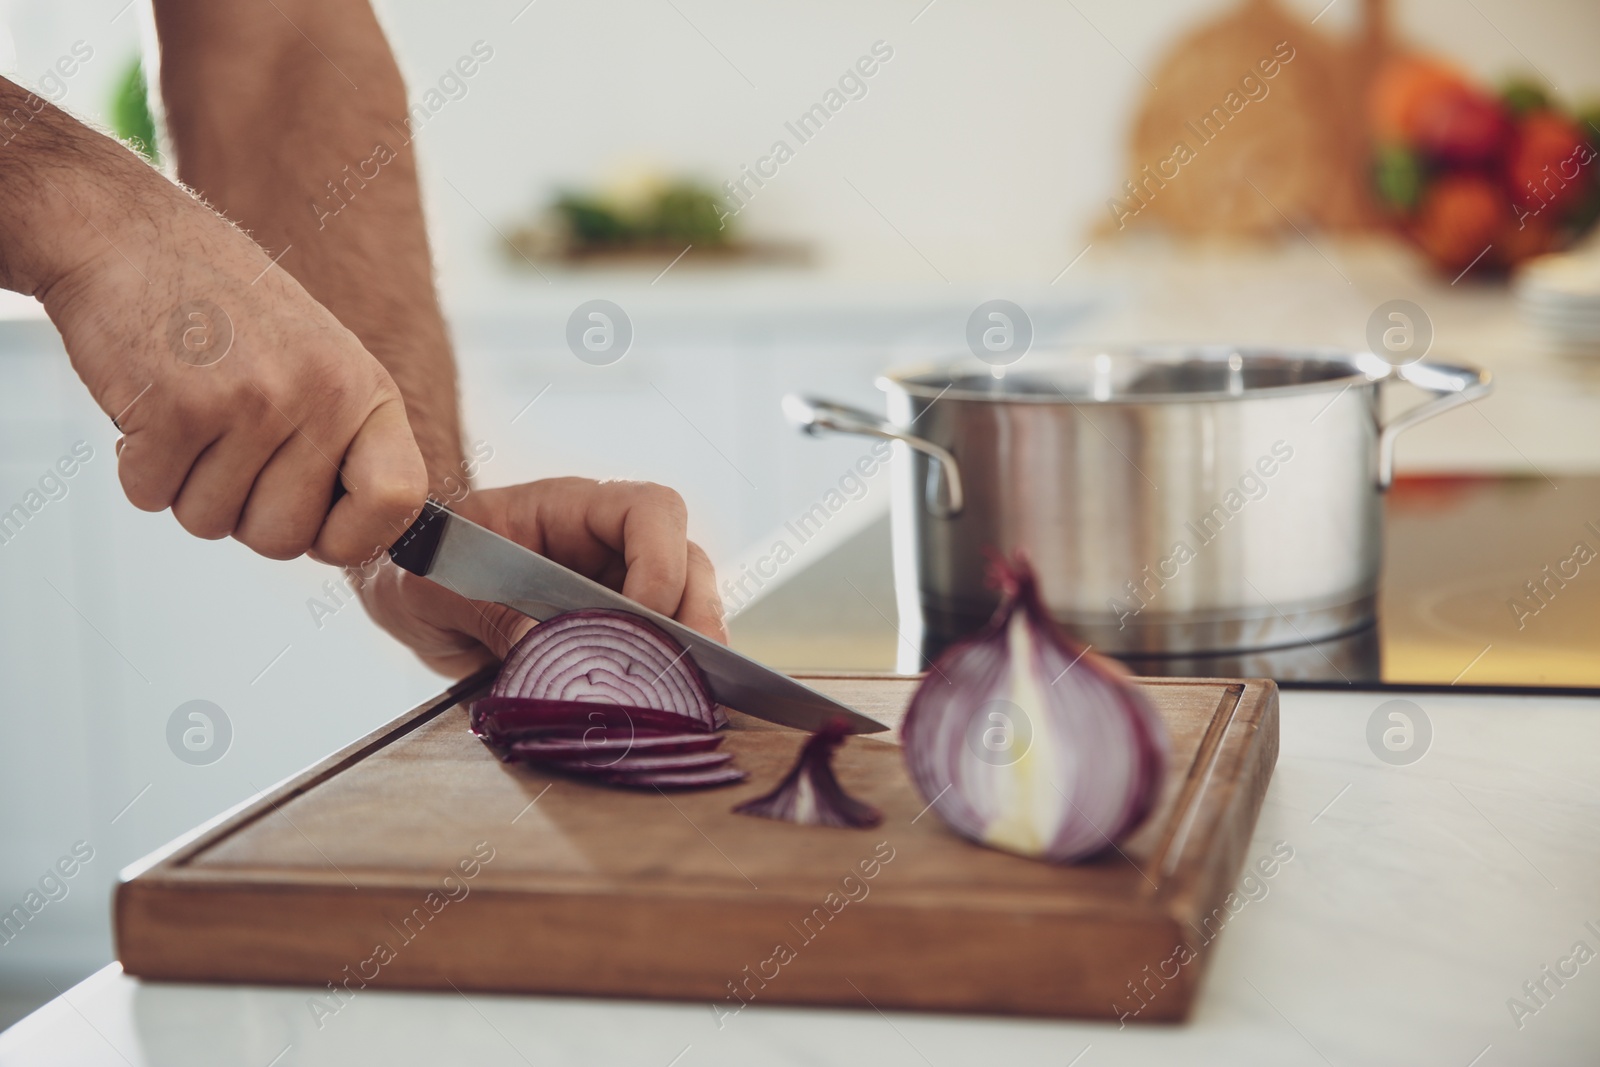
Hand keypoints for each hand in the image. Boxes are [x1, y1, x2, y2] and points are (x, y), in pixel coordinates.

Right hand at [39, 177, 427, 564]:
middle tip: (224, 451)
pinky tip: (149, 409)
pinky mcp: (177, 408)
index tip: (317, 528)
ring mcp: (253, 401)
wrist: (130, 237)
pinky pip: (151, 497)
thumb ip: (342, 446)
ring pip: (211, 523)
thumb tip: (353, 543)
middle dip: (242, 514)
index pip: (400, 500)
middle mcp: (322, 395)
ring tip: (188, 416)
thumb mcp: (321, 364)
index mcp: (367, 390)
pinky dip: (137, 467)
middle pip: (284, 539)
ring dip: (185, 486)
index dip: (352, 537)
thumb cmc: (224, 311)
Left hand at [353, 478, 726, 676]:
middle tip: (691, 670)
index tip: (639, 616)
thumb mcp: (434, 589)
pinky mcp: (614, 633)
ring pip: (687, 607)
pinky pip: (660, 649)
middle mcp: (606, 543)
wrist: (408, 590)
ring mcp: (617, 586)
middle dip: (695, 615)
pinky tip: (666, 709)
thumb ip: (488, 614)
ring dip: (691, 651)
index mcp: (568, 508)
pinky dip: (670, 678)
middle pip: (686, 561)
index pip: (648, 511)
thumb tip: (544, 653)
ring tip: (685, 697)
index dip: (660, 559)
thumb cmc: (419, 566)